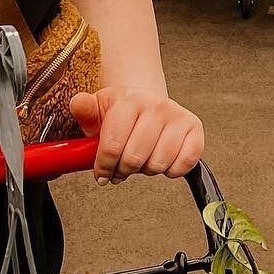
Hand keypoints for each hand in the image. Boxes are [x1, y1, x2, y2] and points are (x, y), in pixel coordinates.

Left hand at [70, 89, 204, 182]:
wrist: (146, 103)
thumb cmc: (121, 112)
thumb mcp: (98, 110)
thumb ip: (84, 109)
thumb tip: (78, 103)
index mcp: (129, 100)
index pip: (112, 146)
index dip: (103, 167)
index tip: (102, 172)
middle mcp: (156, 105)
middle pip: (134, 159)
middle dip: (123, 170)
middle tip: (121, 166)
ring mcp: (178, 116)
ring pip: (158, 164)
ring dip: (146, 170)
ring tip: (141, 159)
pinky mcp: (195, 129)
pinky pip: (183, 165)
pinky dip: (171, 170)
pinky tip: (161, 159)